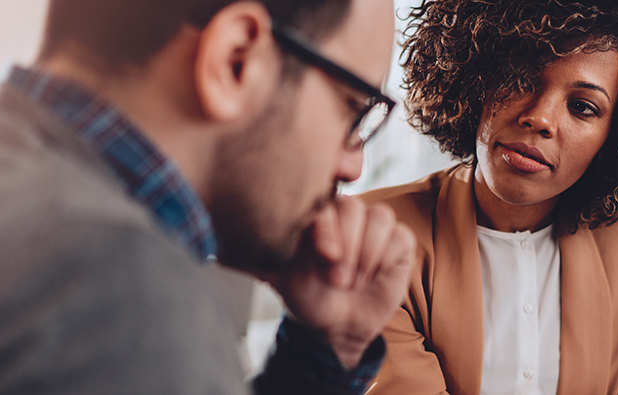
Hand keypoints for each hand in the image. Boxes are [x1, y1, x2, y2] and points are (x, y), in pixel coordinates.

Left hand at [263, 196, 415, 367]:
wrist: (334, 326)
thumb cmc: (305, 294)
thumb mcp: (275, 271)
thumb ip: (254, 253)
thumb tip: (217, 250)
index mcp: (317, 213)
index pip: (325, 202)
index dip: (328, 227)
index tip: (326, 255)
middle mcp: (346, 214)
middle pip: (354, 207)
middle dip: (347, 247)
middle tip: (337, 279)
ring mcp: (374, 225)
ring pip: (380, 218)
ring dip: (366, 257)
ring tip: (352, 282)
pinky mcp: (398, 242)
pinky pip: (400, 237)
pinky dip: (386, 259)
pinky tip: (372, 277)